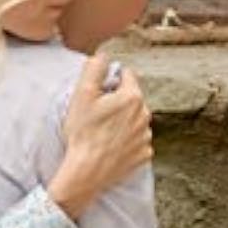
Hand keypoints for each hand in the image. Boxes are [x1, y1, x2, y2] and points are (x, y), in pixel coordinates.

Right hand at [46, 53, 152, 219]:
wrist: (86, 171)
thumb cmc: (83, 133)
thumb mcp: (82, 94)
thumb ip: (94, 68)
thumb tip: (103, 55)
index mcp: (132, 97)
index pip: (126, 75)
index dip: (110, 82)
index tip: (98, 94)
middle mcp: (145, 115)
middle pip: (132, 98)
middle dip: (117, 102)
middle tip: (97, 114)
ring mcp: (145, 137)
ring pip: (135, 120)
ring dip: (123, 122)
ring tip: (103, 132)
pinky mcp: (144, 155)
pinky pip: (137, 141)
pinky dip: (127, 142)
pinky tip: (111, 146)